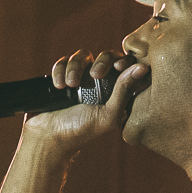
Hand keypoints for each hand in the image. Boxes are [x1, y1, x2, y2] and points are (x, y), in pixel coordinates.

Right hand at [16, 49, 146, 156]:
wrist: (48, 137)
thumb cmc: (82, 131)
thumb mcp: (108, 114)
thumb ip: (124, 91)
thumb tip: (143, 68)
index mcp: (118, 93)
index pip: (128, 66)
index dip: (125, 61)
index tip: (117, 68)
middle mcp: (101, 84)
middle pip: (107, 55)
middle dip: (101, 61)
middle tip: (94, 75)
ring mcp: (81, 78)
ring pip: (83, 55)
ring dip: (75, 67)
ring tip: (70, 85)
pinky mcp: (63, 76)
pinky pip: (64, 61)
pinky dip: (60, 70)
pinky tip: (59, 86)